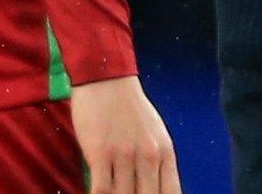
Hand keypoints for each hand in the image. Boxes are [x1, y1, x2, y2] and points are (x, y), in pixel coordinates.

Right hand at [71, 75, 180, 193]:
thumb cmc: (130, 107)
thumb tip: (156, 188)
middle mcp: (148, 156)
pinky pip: (101, 190)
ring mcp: (125, 156)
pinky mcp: (100, 153)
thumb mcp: (155, 133)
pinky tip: (97, 192)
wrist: (106, 78)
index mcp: (165, 153)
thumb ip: (158, 162)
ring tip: (113, 192)